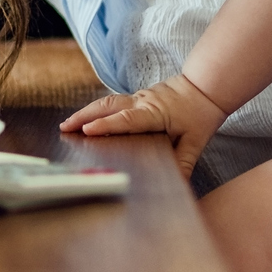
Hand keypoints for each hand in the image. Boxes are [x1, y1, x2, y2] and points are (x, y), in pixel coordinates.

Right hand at [60, 74, 226, 178]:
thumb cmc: (201, 113)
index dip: (106, 125)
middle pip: (108, 106)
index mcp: (155, 113)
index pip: (127, 119)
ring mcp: (139, 97)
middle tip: (65, 128)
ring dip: (87, 112)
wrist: (207, 86)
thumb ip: (185, 162)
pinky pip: (114, 102)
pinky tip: (87, 119)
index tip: (87, 130)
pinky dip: (97, 110)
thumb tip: (178, 184)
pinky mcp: (138, 97)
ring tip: (68, 124)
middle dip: (84, 116)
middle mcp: (143, 102)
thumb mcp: (196, 141)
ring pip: (108, 102)